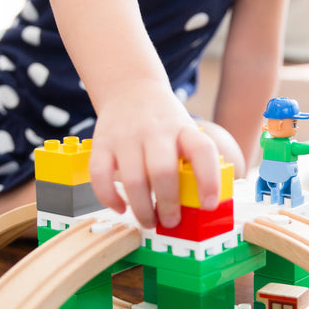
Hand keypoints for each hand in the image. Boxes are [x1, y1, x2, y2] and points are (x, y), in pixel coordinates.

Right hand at [87, 79, 220, 228]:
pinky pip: (100, 175)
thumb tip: (202, 207)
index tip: (208, 205)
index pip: (202, 151)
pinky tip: (121, 207)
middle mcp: (155, 131)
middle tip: (172, 222)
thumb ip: (192, 163)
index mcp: (184, 129)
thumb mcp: (186, 132)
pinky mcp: (102, 143)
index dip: (209, 181)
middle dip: (168, 204)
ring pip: (133, 179)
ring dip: (142, 208)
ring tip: (149, 221)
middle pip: (162, 172)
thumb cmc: (164, 123)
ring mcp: (126, 136)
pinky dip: (109, 198)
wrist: (130, 87)